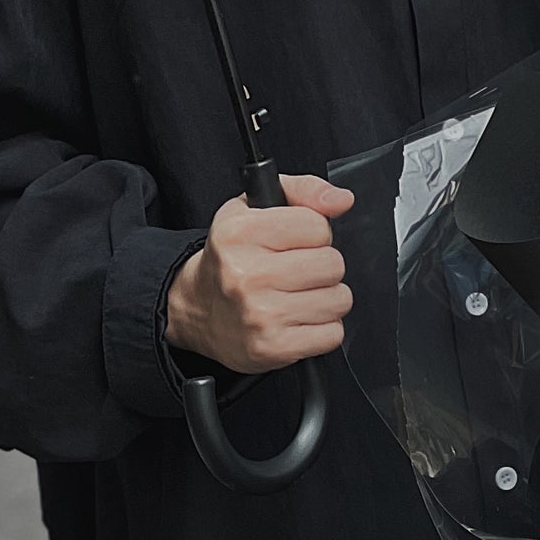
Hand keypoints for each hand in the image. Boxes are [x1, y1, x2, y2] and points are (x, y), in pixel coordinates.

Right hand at [164, 175, 354, 374]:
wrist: (197, 308)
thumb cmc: (232, 257)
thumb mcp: (253, 209)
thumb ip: (302, 191)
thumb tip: (342, 200)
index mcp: (240, 233)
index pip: (318, 226)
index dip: (314, 233)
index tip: (296, 243)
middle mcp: (247, 274)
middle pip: (333, 264)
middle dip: (323, 267)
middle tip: (297, 272)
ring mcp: (260, 314)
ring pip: (338, 300)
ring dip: (326, 299)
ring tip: (298, 296)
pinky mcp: (273, 347)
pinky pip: (332, 334)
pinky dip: (323, 328)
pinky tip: (298, 320)